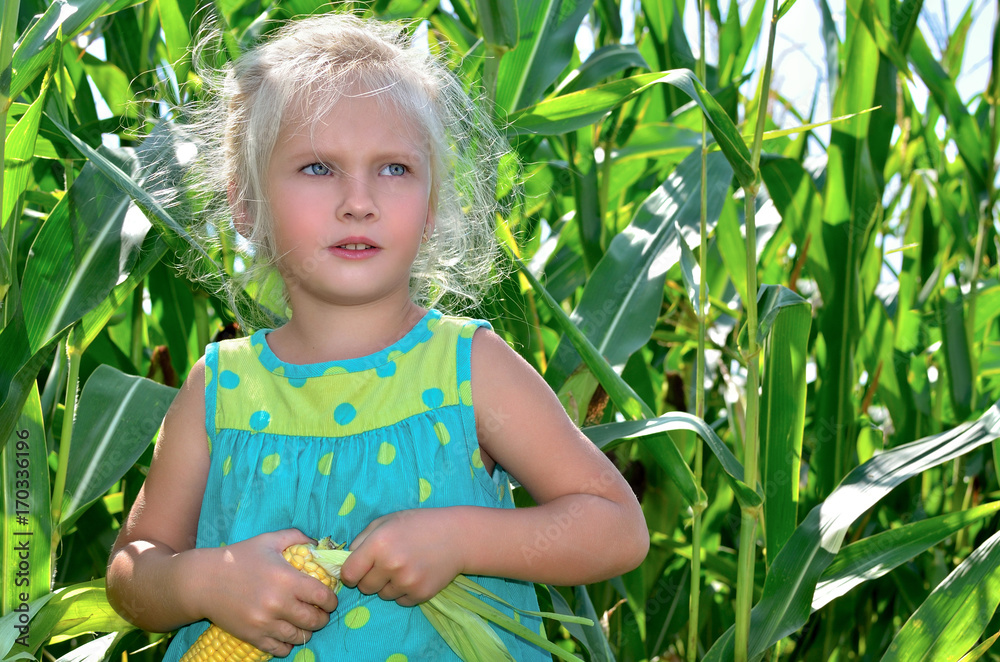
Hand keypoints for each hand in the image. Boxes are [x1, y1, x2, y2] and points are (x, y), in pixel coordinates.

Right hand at [197, 529, 338, 656]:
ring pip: (300, 637)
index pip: (323, 596)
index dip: (331, 599)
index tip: (329, 599)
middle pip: (315, 620)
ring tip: (304, 623)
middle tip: (320, 612)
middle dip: (322, 617)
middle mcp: (278, 604)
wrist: (203, 581)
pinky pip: (280, 649)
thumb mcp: (268, 540)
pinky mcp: (253, 636)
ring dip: (307, 631)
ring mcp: (265, 623)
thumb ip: (296, 537)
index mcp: (286, 579)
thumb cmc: (238, 558)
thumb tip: (317, 543)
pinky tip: (287, 634)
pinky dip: (288, 644)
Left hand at [340, 509, 465, 606]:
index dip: (350, 573)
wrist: (457, 536)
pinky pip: (400, 601)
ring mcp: (406, 581)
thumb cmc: (419, 524)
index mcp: (378, 544)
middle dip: (369, 579)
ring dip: (387, 585)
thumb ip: (362, 539)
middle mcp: (390, 565)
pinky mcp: (420, 594)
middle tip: (385, 565)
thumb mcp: (387, 521)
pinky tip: (415, 575)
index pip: (348, 573)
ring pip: (382, 595)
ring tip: (404, 567)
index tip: (357, 570)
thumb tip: (344, 561)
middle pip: (364, 588)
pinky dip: (404, 592)